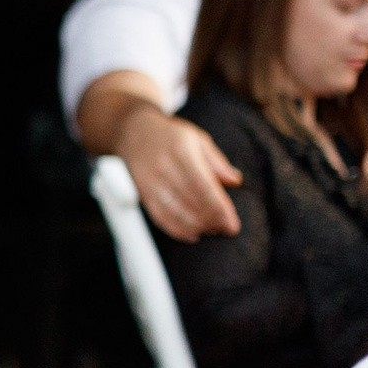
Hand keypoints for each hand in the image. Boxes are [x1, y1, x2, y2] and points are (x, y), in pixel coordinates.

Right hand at [117, 110, 242, 241]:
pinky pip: (160, 216)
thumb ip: (217, 162)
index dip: (219, 209)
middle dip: (211, 220)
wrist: (133, 133)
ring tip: (212, 230)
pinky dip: (177, 230)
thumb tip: (235, 181)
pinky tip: (192, 234)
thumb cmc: (171, 137)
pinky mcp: (142, 193)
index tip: (232, 224)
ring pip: (175, 213)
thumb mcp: (198, 140)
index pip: (203, 187)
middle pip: (190, 202)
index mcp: (182, 151)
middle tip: (226, 229)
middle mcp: (164, 168)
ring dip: (196, 226)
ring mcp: (150, 182)